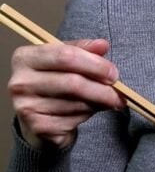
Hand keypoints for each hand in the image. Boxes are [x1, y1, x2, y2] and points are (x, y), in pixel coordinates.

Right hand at [8, 39, 124, 149]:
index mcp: (25, 57)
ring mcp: (25, 106)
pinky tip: (88, 111)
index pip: (66, 56)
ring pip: (77, 103)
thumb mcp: (67, 59)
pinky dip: (88, 115)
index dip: (95, 64)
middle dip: (103, 88)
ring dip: (98, 102)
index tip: (113, 72)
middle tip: (118, 91)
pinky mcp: (37, 126)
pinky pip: (74, 120)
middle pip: (73, 82)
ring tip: (104, 100)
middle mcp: (20, 82)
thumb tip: (103, 45)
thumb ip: (84, 50)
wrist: (38, 115)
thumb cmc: (55, 80)